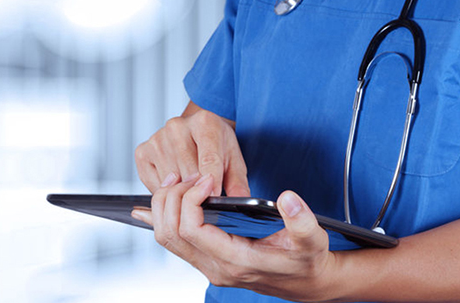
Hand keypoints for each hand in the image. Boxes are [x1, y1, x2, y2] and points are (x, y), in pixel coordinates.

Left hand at [132, 176, 340, 301]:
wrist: (306, 283)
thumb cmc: (307, 259)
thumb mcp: (312, 239)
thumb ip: (302, 220)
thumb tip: (287, 198)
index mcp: (236, 261)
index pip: (191, 230)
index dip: (190, 199)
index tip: (206, 179)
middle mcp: (215, 268)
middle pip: (169, 233)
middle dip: (171, 199)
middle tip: (188, 176)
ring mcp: (208, 266)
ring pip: (166, 238)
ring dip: (165, 206)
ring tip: (178, 181)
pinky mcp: (206, 260)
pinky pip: (172, 242)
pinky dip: (160, 220)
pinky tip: (146, 208)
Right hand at [135, 102, 249, 195]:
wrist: (197, 130)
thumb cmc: (216, 144)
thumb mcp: (233, 159)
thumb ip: (238, 181)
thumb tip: (241, 201)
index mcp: (204, 122)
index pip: (208, 159)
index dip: (213, 184)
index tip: (214, 199)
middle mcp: (177, 127)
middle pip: (188, 172)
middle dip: (198, 189)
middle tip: (205, 194)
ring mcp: (158, 138)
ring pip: (171, 181)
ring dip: (182, 190)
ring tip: (191, 185)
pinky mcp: (143, 151)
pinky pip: (154, 184)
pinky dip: (166, 190)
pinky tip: (176, 181)